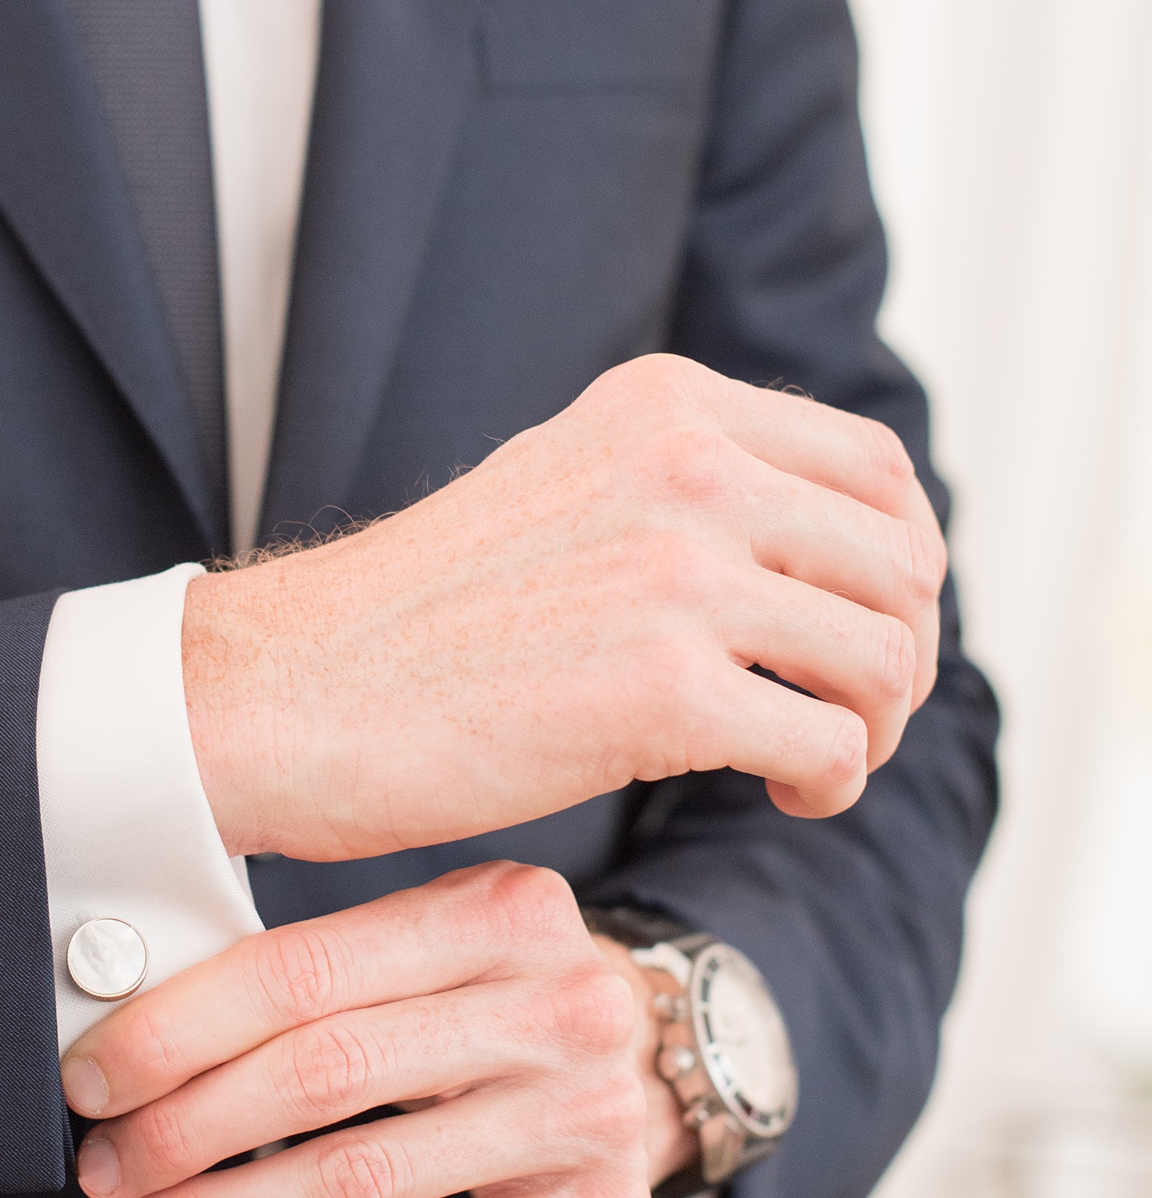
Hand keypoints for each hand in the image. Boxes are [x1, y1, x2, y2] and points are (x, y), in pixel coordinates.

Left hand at [65, 863, 682, 1197]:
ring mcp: (590, 1114)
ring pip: (361, 1178)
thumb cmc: (505, 990)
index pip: (301, 972)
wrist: (661, 1053)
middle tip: (105, 1168)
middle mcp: (560, 1003)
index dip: (176, 1032)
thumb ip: (322, 965)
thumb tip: (134, 1028)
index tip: (94, 1079)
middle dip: (184, 1131)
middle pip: (323, 1075)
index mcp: (502, 909)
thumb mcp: (440, 932)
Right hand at [182, 354, 944, 861]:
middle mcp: (686, 466)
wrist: (293, 690)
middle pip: (904, 560)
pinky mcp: (660, 690)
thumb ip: (688, 482)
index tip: (858, 630)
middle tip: (849, 713)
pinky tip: (779, 792)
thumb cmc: (420, 616)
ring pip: (887, 654)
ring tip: (810, 759)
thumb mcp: (567, 484)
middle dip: (900, 655)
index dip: (902, 562)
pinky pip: (833, 743)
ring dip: (877, 727)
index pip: (877, 468)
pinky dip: (831, 783)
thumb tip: (829, 540)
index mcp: (667, 405)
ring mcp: (675, 573)